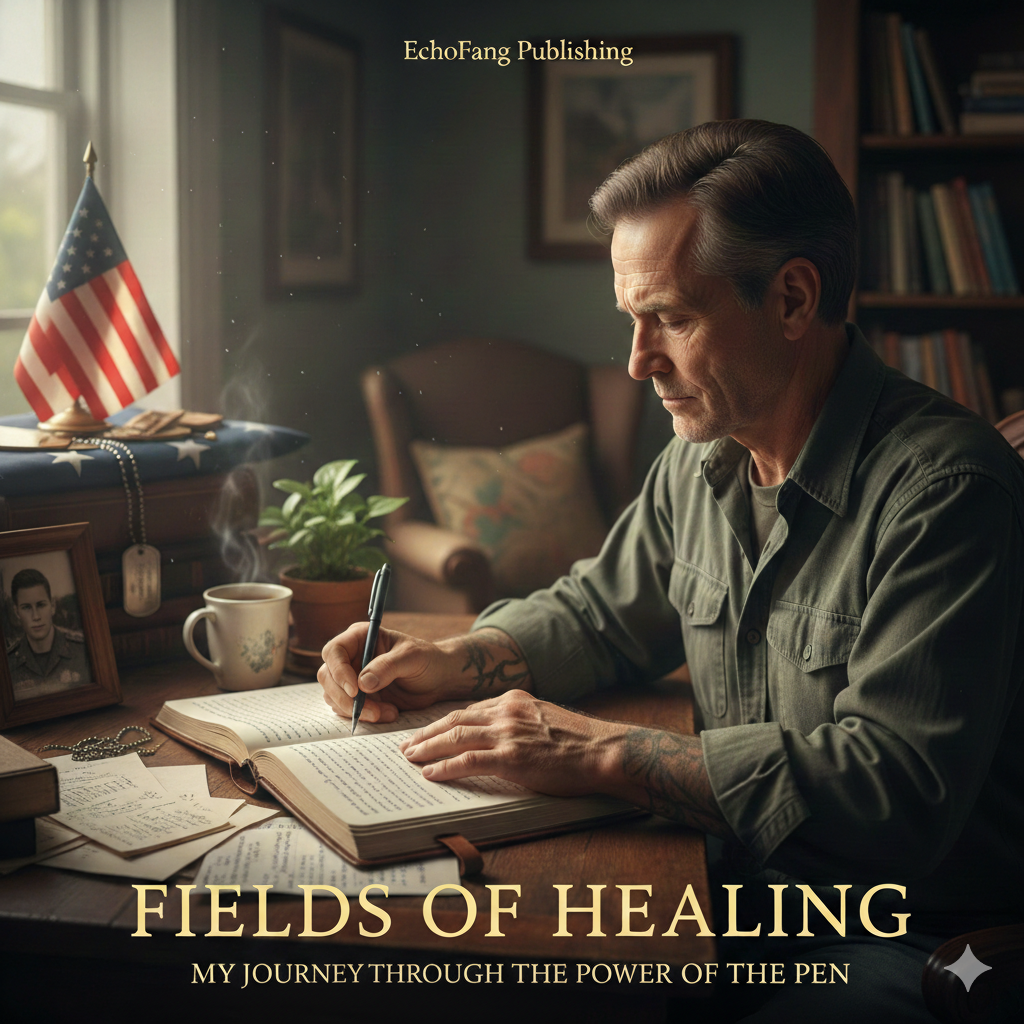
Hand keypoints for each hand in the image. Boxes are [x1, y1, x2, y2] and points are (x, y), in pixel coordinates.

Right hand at [318, 624, 461, 723]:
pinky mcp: (357, 697)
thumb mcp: (412, 657)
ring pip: (333, 696)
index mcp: (360, 637)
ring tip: (388, 712)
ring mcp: (351, 677)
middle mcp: (351, 656)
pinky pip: (345, 709)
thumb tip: (362, 683)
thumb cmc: (427, 659)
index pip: (334, 651)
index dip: (339, 671)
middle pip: (328, 677)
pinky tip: (388, 713)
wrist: (438, 679)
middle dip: (346, 698)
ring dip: (356, 710)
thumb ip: (388, 667)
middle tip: (373, 711)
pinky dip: (363, 716)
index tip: (355, 691)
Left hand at [398, 690, 625, 796]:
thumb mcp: (544, 718)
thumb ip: (519, 721)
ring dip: (427, 748)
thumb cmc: (579, 742)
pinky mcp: (511, 758)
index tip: (428, 731)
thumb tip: (500, 735)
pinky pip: (468, 761)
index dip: (444, 722)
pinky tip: (431, 774)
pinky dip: (445, 767)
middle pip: (454, 719)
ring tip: (410, 758)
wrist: (602, 750)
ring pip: (455, 737)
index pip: (468, 709)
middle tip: (406, 744)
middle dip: (427, 732)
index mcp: (514, 700)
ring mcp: (508, 733)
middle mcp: (506, 711)